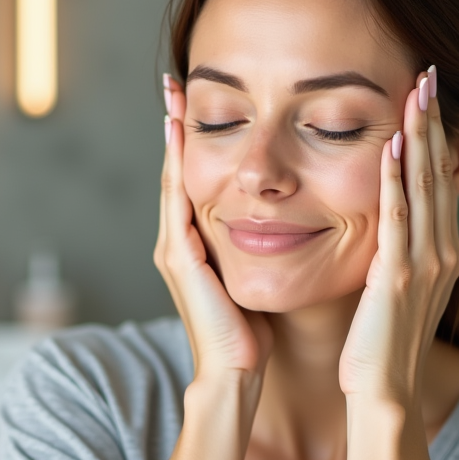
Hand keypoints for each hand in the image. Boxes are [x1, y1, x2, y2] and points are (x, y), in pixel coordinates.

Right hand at [155, 75, 272, 390]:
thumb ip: (260, 248)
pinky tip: (179, 134)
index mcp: (198, 244)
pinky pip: (177, 201)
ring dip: (173, 136)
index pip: (195, 180)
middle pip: (178, 170)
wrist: (236, 376)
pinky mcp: (181, 259)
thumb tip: (285, 223)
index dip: (196, 141)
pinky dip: (176, 165)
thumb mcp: (257, 278)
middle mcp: (179, 241)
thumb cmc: (252, 335)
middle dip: (176, 126)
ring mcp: (175, 248)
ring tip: (172, 95)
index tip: (198, 100)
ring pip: (174, 179)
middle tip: (175, 83)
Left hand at [339, 66, 458, 404]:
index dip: (433, 138)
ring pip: (422, 188)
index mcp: (439, 255)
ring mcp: (422, 265)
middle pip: (436, 174)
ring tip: (417, 91)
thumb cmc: (381, 351)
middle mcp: (440, 254)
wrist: (385, 397)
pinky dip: (396, 182)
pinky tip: (392, 147)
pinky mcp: (396, 279)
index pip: (436, 183)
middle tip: (428, 73)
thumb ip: (397, 259)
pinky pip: (397, 220)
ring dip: (419, 137)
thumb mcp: (396, 296)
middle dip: (433, 122)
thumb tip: (389, 232)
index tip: (426, 98)